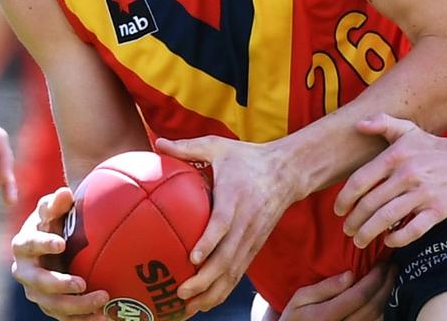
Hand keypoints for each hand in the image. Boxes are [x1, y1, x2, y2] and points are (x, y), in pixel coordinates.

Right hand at [10, 187, 108, 319]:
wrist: (52, 243)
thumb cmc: (54, 221)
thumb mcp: (53, 209)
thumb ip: (56, 202)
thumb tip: (64, 192)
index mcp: (24, 245)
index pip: (30, 245)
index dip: (43, 244)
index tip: (61, 243)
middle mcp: (26, 271)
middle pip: (38, 283)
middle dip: (59, 285)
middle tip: (82, 284)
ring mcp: (36, 291)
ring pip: (52, 304)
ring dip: (76, 306)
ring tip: (103, 300)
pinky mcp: (50, 304)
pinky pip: (64, 316)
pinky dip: (83, 319)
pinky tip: (105, 317)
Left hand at [155, 135, 300, 315]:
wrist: (289, 172)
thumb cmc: (249, 158)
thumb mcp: (220, 147)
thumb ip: (189, 147)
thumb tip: (157, 142)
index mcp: (236, 198)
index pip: (224, 224)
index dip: (210, 242)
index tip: (192, 258)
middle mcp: (247, 223)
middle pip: (228, 257)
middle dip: (206, 280)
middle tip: (181, 293)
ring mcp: (253, 238)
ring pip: (234, 272)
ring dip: (212, 293)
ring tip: (187, 308)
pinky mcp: (255, 246)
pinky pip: (238, 273)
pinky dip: (222, 292)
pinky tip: (203, 304)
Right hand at [257, 265, 393, 320]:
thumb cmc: (296, 318)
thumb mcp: (300, 299)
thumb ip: (324, 288)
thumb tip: (350, 275)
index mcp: (326, 316)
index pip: (359, 296)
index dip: (375, 278)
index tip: (381, 263)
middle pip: (373, 307)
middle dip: (386, 284)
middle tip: (391, 267)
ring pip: (377, 317)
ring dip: (386, 296)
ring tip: (388, 278)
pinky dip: (381, 309)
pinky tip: (380, 296)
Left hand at [335, 114, 446, 248]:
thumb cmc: (431, 147)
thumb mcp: (407, 130)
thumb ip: (382, 123)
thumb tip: (357, 125)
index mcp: (395, 157)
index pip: (360, 181)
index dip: (344, 199)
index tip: (338, 210)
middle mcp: (407, 175)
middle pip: (369, 204)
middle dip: (353, 221)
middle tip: (347, 230)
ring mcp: (423, 194)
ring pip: (386, 219)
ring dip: (367, 233)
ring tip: (359, 240)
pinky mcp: (437, 211)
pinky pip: (413, 230)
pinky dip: (397, 239)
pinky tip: (388, 240)